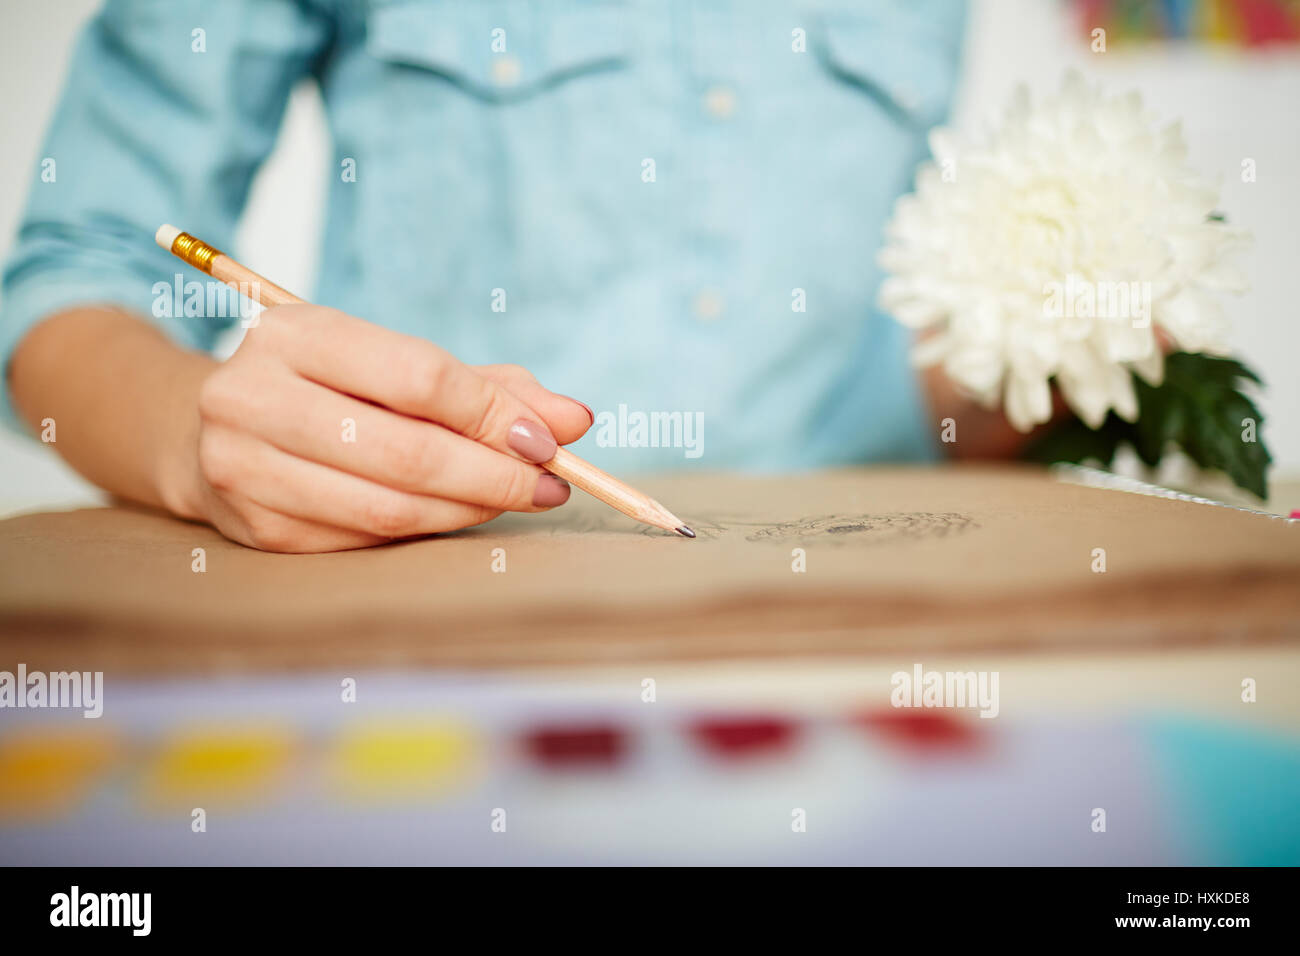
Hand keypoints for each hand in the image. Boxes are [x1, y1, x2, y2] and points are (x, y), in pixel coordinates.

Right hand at [181, 305, 591, 551]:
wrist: (219, 428)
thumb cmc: (336, 389)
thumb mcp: (401, 366)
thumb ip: (492, 387)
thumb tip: (577, 420)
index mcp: (294, 334)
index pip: (418, 376)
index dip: (492, 413)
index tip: (550, 441)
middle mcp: (252, 395)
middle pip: (406, 450)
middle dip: (493, 475)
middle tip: (548, 486)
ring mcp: (242, 466)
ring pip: (387, 507)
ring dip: (468, 510)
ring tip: (513, 501)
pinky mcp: (254, 527)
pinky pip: (364, 540)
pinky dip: (425, 532)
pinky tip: (455, 515)